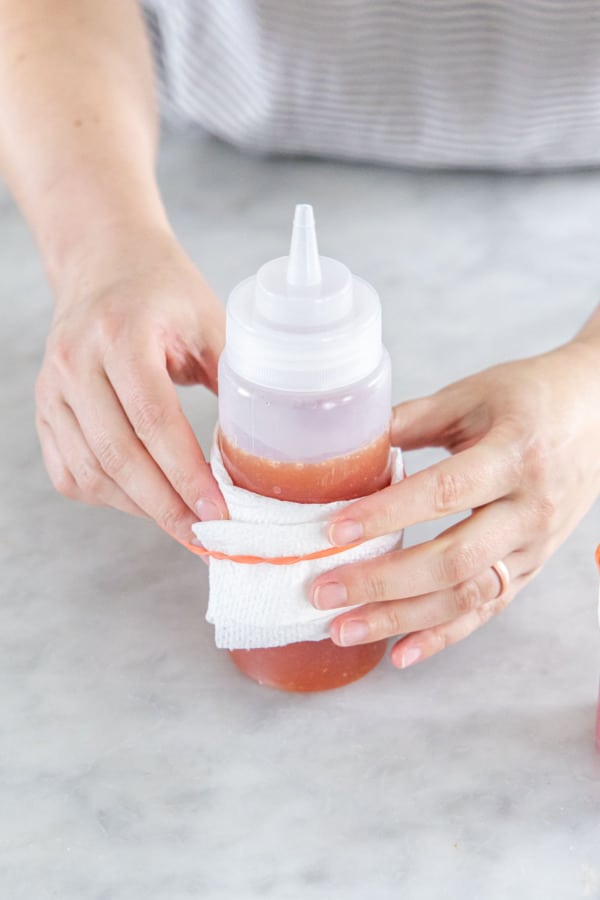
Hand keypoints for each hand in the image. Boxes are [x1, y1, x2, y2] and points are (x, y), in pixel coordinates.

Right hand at [35, 226, 227, 540]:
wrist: (104, 263)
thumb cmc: (164, 290)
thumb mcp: (208, 319)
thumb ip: (234, 377)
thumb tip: (265, 448)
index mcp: (119, 333)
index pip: (153, 420)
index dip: (186, 475)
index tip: (219, 513)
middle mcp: (75, 363)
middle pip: (118, 456)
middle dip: (167, 508)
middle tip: (206, 540)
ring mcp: (52, 389)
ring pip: (91, 472)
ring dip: (141, 509)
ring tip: (185, 527)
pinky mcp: (46, 410)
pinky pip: (71, 472)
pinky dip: (110, 498)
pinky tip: (146, 504)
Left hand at [310, 340, 599, 666]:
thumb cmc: (531, 397)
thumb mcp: (473, 395)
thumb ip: (412, 419)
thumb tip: (347, 445)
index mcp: (513, 455)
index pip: (444, 493)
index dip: (387, 515)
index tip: (335, 531)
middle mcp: (529, 508)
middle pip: (453, 560)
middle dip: (382, 583)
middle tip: (324, 591)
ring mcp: (535, 545)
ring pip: (466, 596)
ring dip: (401, 619)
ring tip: (343, 629)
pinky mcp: (532, 567)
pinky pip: (487, 611)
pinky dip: (443, 636)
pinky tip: (400, 653)